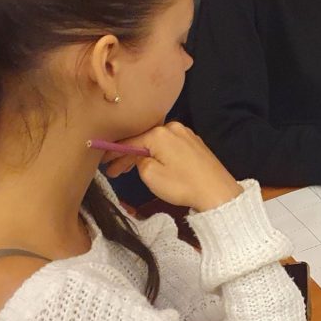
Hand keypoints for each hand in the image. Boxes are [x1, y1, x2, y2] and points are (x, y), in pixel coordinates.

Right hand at [105, 122, 241, 211]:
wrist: (217, 192)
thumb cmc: (183, 185)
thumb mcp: (150, 175)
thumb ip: (138, 160)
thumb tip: (138, 155)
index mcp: (160, 133)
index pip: (129, 140)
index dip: (114, 151)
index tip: (103, 161)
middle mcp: (173, 128)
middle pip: (143, 139)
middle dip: (127, 155)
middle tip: (113, 171)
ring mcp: (186, 134)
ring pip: (156, 143)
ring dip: (142, 155)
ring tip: (128, 171)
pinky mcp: (195, 143)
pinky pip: (169, 146)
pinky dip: (158, 154)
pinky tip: (150, 164)